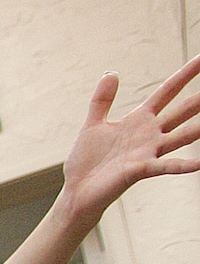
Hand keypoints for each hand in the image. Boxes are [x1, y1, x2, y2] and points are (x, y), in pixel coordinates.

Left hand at [60, 54, 199, 221]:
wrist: (76, 190)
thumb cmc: (86, 160)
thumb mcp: (93, 123)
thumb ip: (102, 99)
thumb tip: (111, 73)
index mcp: (140, 119)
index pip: (168, 91)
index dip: (185, 75)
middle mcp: (150, 134)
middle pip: (182, 110)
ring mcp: (148, 152)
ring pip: (182, 136)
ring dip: (199, 129)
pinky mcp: (140, 170)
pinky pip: (166, 167)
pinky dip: (183, 165)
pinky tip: (199, 163)